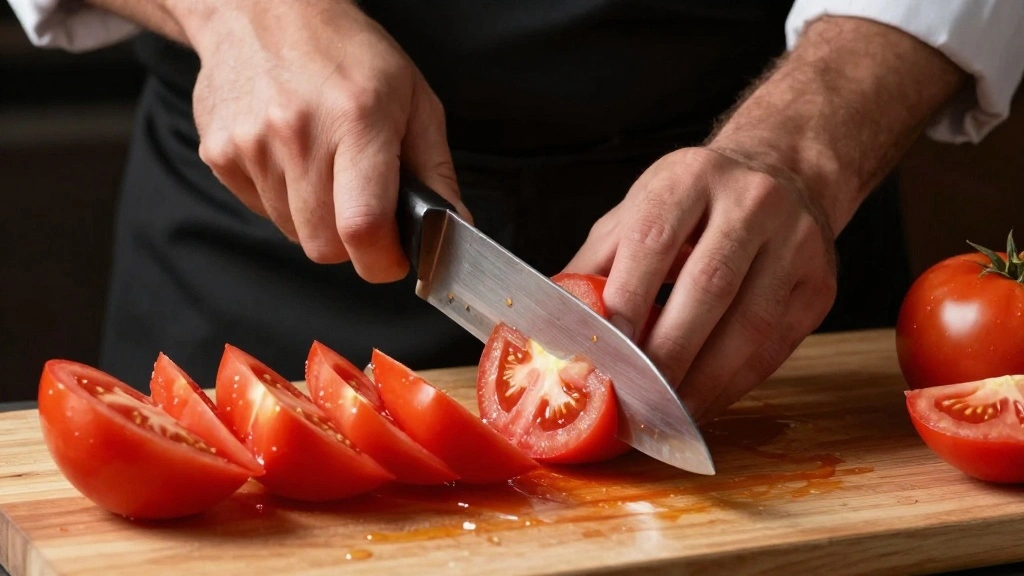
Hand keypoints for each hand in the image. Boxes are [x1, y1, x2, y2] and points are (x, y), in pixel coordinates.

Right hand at [184, 0, 469, 281]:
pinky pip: (260, 210)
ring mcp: (252, 145)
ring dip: (315, 218)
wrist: (264, 9)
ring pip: (292, 233)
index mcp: (357, 120)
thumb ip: (437, 171)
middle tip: (361, 202)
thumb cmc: (347, 52)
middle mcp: (298, 134)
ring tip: (324, 165)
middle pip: (324, 246)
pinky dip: (282, 198)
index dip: (382, 261)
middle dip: (350, 242)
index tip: (393, 258)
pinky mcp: (220, 154)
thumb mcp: (414, 99)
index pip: (363, 228)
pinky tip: (291, 156)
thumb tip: (454, 227)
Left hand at [564, 146, 837, 422]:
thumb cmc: (692, 204)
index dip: (626, 300)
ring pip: (750, 324)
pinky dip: (736, 384)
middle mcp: (751, 201)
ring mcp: (795, 241)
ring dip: (705, 381)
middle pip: (708, 286)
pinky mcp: (819, 283)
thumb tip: (546, 329)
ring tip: (666, 416)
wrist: (782, 174)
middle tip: (631, 400)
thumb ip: (594, 267)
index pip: (653, 240)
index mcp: (691, 177)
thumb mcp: (636, 214)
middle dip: (666, 353)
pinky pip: (776, 346)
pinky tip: (704, 402)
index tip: (601, 353)